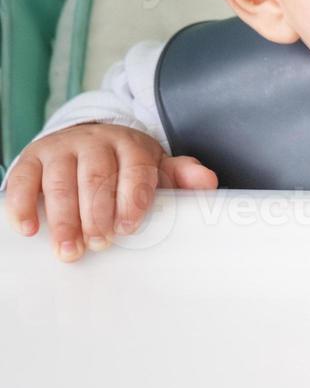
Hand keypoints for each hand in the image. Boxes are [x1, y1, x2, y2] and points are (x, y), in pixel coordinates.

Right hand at [4, 123, 217, 261]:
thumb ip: (181, 175)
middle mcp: (95, 141)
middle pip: (96, 177)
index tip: (128, 227)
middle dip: (97, 213)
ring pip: (60, 181)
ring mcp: (61, 148)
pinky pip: (24, 179)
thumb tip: (208, 183)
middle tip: (98, 244)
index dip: (132, 198)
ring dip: (64, 218)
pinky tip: (29, 229)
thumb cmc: (124, 163)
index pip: (135, 168)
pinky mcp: (32, 158)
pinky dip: (23, 204)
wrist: (84, 139)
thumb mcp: (155, 165)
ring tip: (68, 249)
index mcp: (130, 144)